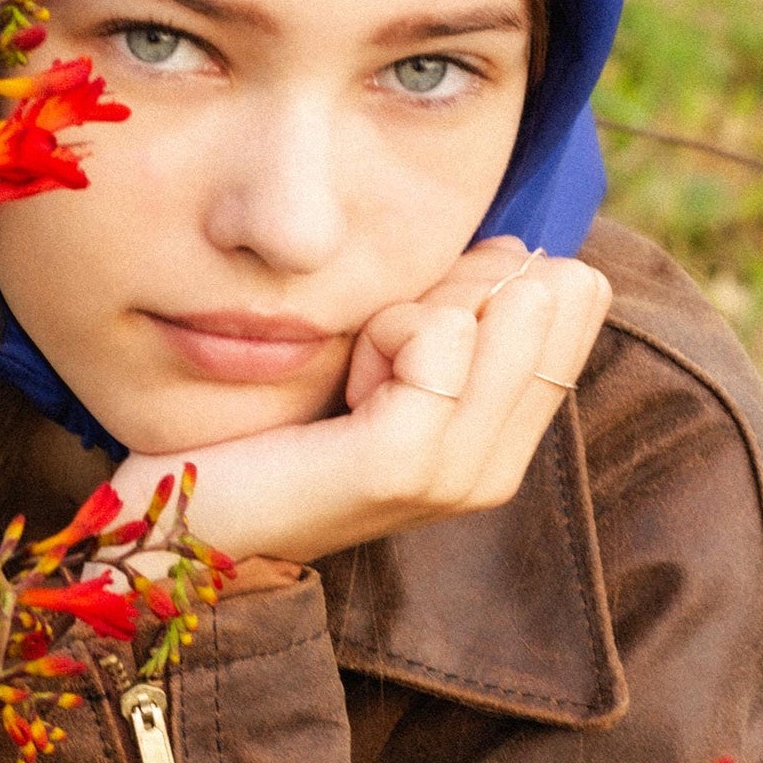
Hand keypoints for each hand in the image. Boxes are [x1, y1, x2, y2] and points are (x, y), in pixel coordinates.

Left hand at [111, 238, 610, 565]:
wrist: (184, 512)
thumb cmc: (270, 421)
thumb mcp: (383, 354)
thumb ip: (458, 309)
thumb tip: (518, 250)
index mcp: (501, 441)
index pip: (579, 295)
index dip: (498, 271)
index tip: (413, 319)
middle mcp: (495, 467)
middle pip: (552, 290)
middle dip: (462, 283)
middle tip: (377, 348)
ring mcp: (457, 473)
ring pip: (502, 304)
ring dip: (415, 308)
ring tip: (357, 370)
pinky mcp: (405, 465)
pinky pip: (439, 334)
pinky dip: (385, 330)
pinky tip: (344, 382)